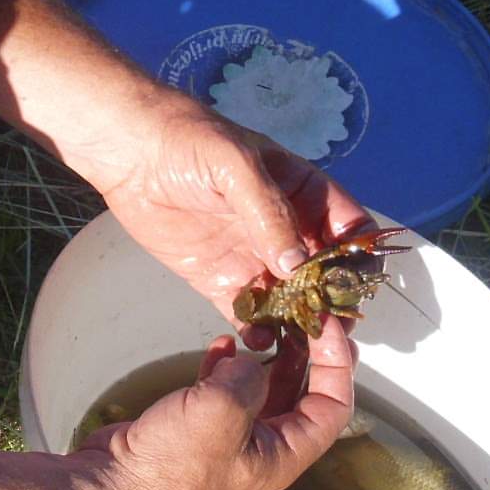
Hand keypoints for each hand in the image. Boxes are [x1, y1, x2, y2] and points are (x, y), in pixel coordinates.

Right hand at [72, 313, 356, 489]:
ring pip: (262, 391)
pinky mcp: (196, 431)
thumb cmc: (171, 464)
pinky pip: (224, 392)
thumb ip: (249, 378)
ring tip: (265, 323)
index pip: (333, 408)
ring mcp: (228, 441)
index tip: (325, 325)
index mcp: (283, 455)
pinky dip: (226, 366)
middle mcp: (262, 450)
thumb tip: (249, 361)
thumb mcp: (223, 411)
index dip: (337, 365)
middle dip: (306, 356)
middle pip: (301, 397)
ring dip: (266, 357)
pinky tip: (219, 345)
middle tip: (305, 316)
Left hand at [92, 95, 370, 333]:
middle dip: (332, 302)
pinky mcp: (220, 280)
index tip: (354, 286)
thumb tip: (298, 264)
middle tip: (332, 331)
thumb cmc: (190, 142)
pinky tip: (261, 342)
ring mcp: (254, 258)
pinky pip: (250, 313)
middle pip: (325, 275)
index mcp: (304, 195)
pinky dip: (260, 331)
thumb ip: (269, 213)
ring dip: (301, 323)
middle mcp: (286, 231)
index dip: (358, 258)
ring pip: (292, 300)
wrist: (131, 153)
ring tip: (304, 347)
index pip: (349, 230)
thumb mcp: (238, 166)